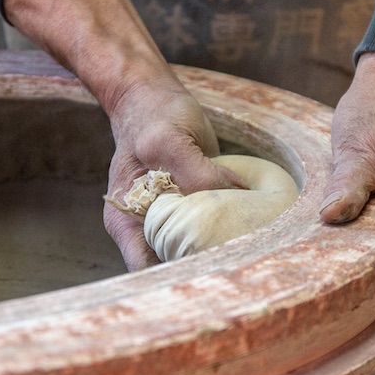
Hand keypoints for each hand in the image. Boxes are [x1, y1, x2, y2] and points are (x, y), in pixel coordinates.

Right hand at [5, 0, 238, 269]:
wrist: (150, 98)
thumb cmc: (153, 117)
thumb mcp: (169, 139)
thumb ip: (195, 173)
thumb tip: (232, 198)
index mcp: (125, 220)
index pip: (146, 267)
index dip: (176, 276)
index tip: (212, 276)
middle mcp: (143, 228)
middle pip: (170, 267)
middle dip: (202, 271)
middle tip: (240, 271)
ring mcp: (166, 222)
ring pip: (191, 253)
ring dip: (218, 255)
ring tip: (250, 257)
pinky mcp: (189, 212)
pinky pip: (207, 232)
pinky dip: (225, 235)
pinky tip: (249, 235)